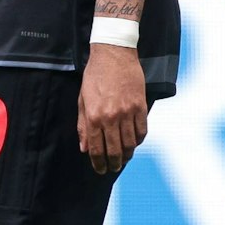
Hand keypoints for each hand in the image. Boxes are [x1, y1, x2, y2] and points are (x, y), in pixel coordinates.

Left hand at [78, 44, 147, 173]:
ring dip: (128, 154)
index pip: (96, 148)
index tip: (100, 169)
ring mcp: (128, 112)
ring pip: (131, 143)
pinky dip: (139, 140)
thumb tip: (84, 148)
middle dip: (114, 163)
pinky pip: (142, 130)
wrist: (113, 54)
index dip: (98, 163)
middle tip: (114, 168)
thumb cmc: (95, 76)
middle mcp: (111, 117)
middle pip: (115, 150)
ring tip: (124, 158)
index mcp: (94, 116)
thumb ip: (83, 126)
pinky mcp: (141, 106)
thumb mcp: (82, 100)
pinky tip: (134, 142)